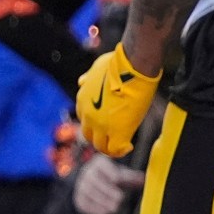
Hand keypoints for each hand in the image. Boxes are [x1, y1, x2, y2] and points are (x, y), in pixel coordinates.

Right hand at [72, 154, 146, 213]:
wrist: (92, 183)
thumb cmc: (111, 176)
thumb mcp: (121, 173)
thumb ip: (131, 177)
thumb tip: (143, 179)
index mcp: (100, 163)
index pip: (103, 166)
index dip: (109, 173)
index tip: (117, 180)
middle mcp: (88, 173)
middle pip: (96, 182)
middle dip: (107, 191)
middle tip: (119, 199)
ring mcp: (82, 186)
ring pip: (90, 194)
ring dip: (102, 203)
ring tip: (114, 209)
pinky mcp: (79, 199)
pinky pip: (85, 205)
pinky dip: (95, 210)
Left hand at [76, 44, 159, 158]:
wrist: (132, 67)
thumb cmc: (118, 64)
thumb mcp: (95, 69)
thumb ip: (88, 78)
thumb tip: (82, 81)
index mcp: (82, 101)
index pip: (85, 119)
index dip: (96, 123)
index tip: (109, 122)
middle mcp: (88, 115)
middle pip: (89, 136)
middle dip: (101, 137)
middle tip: (115, 136)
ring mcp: (102, 125)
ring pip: (101, 146)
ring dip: (110, 146)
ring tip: (123, 144)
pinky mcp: (118, 131)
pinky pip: (116, 149)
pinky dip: (121, 150)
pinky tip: (129, 146)